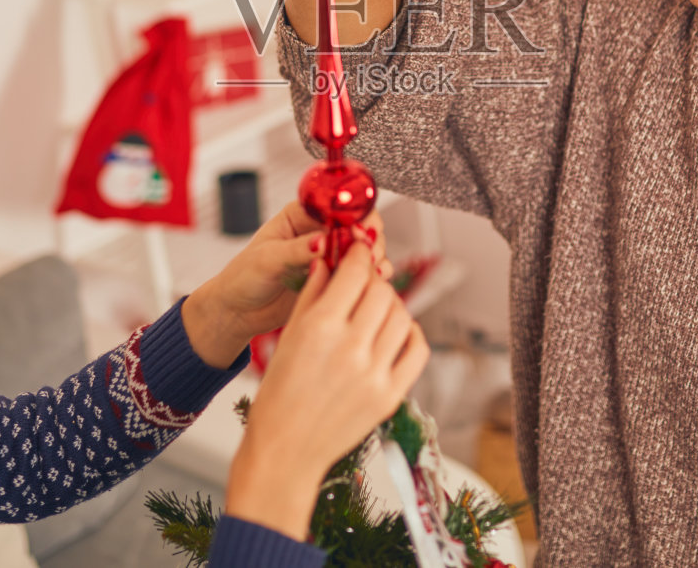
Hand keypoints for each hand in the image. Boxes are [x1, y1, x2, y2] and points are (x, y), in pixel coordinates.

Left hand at [181, 201, 389, 368]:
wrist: (239, 311)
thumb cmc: (244, 277)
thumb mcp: (267, 259)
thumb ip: (296, 250)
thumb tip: (323, 242)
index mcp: (302, 215)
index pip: (337, 205)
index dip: (355, 215)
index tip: (360, 232)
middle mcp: (320, 232)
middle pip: (360, 224)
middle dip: (370, 238)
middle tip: (369, 255)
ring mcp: (330, 256)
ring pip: (365, 249)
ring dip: (373, 258)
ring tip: (371, 270)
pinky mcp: (334, 279)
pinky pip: (361, 274)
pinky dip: (371, 277)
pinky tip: (370, 283)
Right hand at [224, 243, 430, 539]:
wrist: (286, 449)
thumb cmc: (279, 394)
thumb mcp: (288, 335)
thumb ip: (312, 293)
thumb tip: (329, 259)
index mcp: (321, 328)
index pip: (355, 272)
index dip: (359, 254)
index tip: (358, 249)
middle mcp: (352, 348)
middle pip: (382, 291)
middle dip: (373, 280)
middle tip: (363, 282)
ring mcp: (375, 373)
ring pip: (402, 315)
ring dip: (391, 305)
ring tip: (375, 310)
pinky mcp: (391, 394)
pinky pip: (417, 349)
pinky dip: (410, 333)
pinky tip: (393, 332)